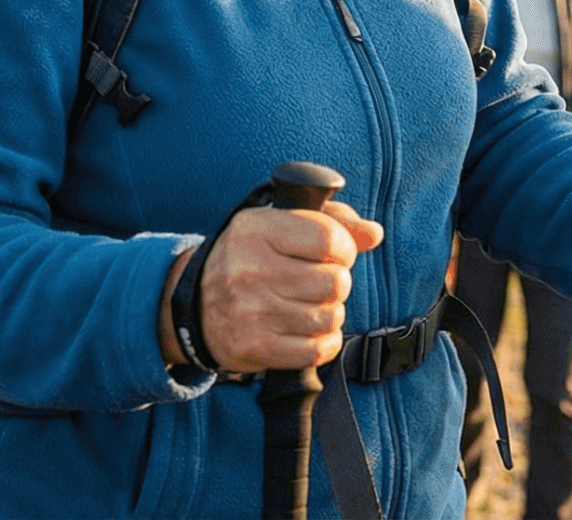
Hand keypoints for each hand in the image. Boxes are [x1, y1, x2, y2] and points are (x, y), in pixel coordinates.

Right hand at [160, 200, 383, 371]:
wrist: (197, 306)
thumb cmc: (249, 259)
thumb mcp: (278, 224)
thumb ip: (332, 221)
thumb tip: (374, 234)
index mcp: (256, 230)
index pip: (328, 238)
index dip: (344, 248)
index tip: (335, 253)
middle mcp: (250, 270)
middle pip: (334, 282)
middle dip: (337, 282)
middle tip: (321, 281)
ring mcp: (252, 312)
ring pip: (330, 317)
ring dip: (331, 312)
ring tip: (312, 304)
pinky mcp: (255, 348)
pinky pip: (317, 350)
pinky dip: (325, 341)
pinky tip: (312, 330)